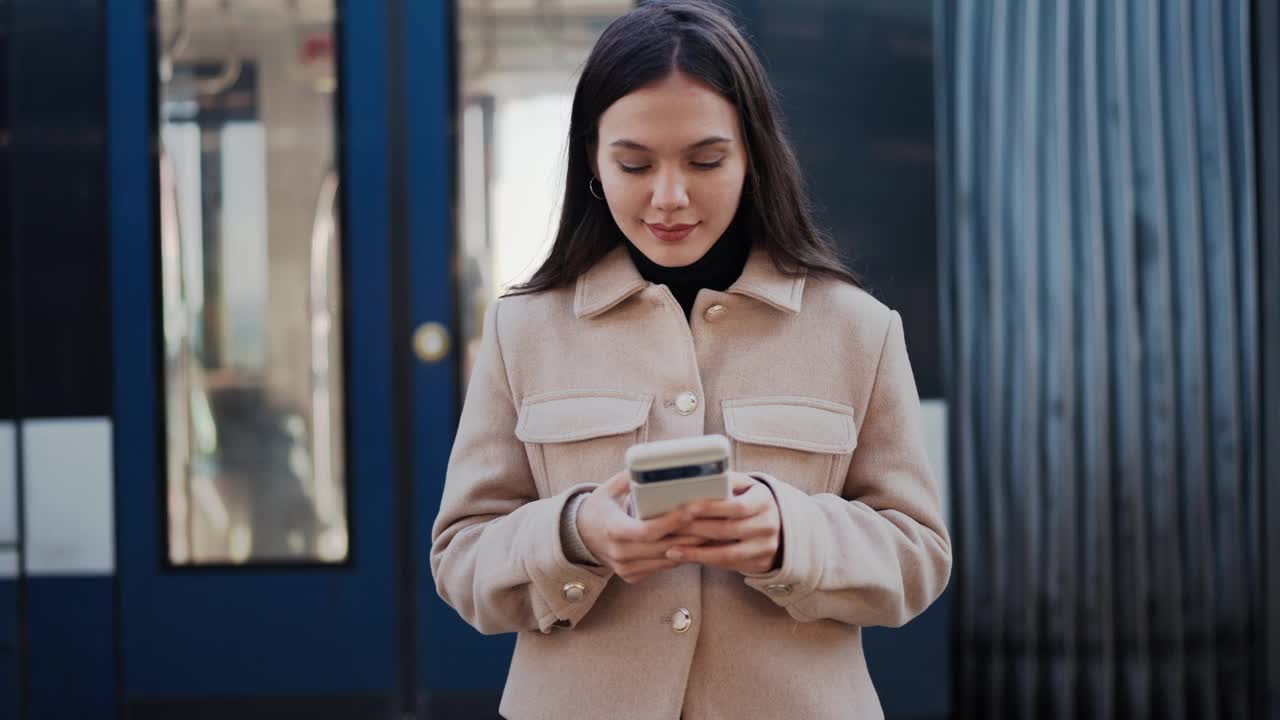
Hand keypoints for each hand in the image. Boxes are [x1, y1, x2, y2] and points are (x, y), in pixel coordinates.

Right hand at [576, 470, 706, 583]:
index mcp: (612, 529)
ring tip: (711, 532)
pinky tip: (696, 544)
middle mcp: (619, 553)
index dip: (671, 522)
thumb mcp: (608, 489)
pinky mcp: (632, 576)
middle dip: (690, 535)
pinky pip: (662, 567)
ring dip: (690, 547)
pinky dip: (680, 556)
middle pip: (662, 547)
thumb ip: (630, 478)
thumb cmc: (600, 507)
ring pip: (667, 560)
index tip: (691, 510)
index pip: (646, 530)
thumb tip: (654, 462)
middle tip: (712, 521)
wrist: (581, 535)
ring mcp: (625, 568)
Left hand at [663, 472, 781, 574]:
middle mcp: (768, 525)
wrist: (777, 524)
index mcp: (764, 500)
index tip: (686, 509)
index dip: (711, 508)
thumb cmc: (750, 500)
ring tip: (672, 549)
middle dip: (696, 529)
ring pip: (728, 553)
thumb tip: (696, 476)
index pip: (737, 506)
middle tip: (670, 529)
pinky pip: (729, 565)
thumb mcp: (745, 486)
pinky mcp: (760, 563)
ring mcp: (766, 547)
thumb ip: (725, 481)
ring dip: (697, 552)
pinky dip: (705, 561)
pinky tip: (686, 557)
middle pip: (728, 530)